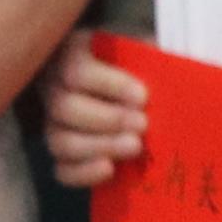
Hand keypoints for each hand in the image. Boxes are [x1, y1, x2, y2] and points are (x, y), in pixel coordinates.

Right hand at [39, 38, 151, 189]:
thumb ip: (148, 56)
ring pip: (60, 140)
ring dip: (99, 146)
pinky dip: (84, 173)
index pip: (75, 70)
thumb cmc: (136, 61)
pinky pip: (61, 169)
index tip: (142, 97)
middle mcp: (53, 87)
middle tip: (142, 124)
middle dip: (107, 119)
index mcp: (70, 54)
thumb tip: (168, 70)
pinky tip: (110, 169)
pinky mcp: (62, 153)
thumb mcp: (140, 49)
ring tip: (135, 146)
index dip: (108, 86)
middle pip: (64, 107)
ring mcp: (53, 122)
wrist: (130, 84)